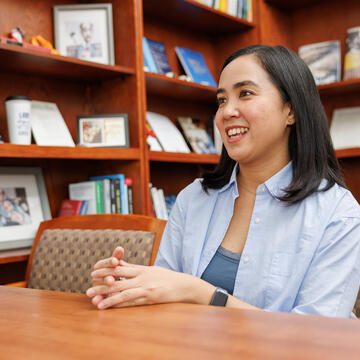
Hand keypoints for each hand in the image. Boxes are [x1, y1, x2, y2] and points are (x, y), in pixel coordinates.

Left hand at [86, 261, 211, 308]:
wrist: (184, 285)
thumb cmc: (167, 277)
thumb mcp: (150, 269)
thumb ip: (134, 268)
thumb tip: (119, 264)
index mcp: (142, 268)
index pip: (120, 267)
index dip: (105, 269)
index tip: (93, 272)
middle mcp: (142, 277)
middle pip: (118, 279)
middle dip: (102, 284)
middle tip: (88, 289)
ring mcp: (146, 287)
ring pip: (122, 292)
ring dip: (107, 297)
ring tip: (94, 301)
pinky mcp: (150, 298)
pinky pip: (131, 302)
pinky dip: (118, 305)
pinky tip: (109, 307)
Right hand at [90, 246, 124, 304]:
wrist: (119, 286)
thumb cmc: (118, 272)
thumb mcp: (118, 265)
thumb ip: (117, 257)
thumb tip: (120, 248)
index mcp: (100, 267)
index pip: (103, 264)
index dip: (109, 262)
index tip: (116, 261)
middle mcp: (96, 277)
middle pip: (101, 276)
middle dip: (107, 276)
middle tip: (112, 278)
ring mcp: (96, 288)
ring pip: (98, 287)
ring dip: (102, 288)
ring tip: (109, 286)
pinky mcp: (98, 298)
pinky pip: (97, 299)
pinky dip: (96, 299)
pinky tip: (97, 301)